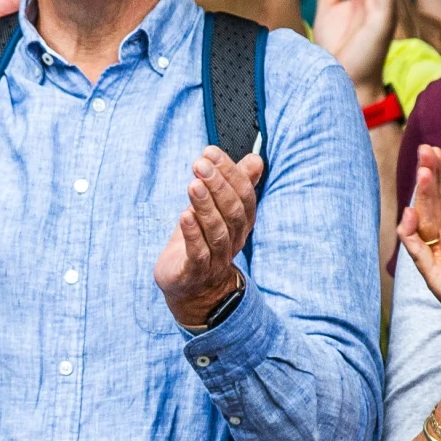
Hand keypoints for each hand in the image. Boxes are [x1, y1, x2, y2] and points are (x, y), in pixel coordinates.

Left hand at [157, 146, 264, 328]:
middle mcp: (233, 240)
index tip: (211, 152)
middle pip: (233, 212)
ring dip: (206, 206)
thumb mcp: (216, 210)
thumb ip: (236, 184)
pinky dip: (192, 233)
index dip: (230, 173)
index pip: (244, 196)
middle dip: (218, 185)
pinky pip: (198, 253)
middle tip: (200, 164)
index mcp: (240, 224)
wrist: (189, 288)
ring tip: (193, 184)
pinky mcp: (195, 273)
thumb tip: (256, 159)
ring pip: (217, 231)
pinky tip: (184, 215)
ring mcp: (215, 259)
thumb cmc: (201, 242)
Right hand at [394, 146, 440, 359]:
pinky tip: (408, 219)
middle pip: (432, 206)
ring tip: (424, 176)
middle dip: (430, 179)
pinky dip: (412, 239)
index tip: (435, 150)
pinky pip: (421, 257)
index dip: (440, 174)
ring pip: (424, 225)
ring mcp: (438, 260)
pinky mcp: (437, 280)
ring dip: (421, 201)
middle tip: (426, 152)